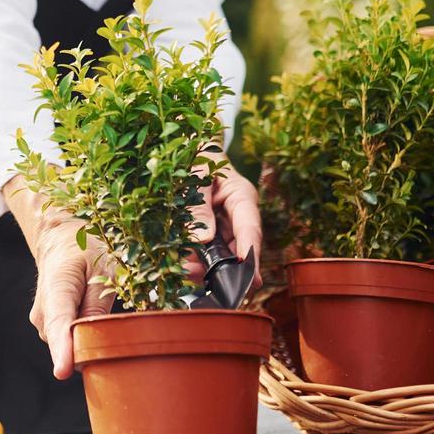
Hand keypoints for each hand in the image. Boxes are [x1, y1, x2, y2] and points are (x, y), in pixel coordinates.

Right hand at [3, 176, 113, 379]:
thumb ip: (97, 304)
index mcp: (57, 288)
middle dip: (88, 350)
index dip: (63, 350)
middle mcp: (43, 311)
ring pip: (68, 345)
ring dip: (86, 341)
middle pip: (65, 343)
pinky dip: (82, 337)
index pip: (58, 325)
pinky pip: (67, 341)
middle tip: (116, 336)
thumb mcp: (101, 269)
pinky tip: (91, 319)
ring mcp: (42, 322)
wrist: (59, 240)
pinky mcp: (47, 327)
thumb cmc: (85, 251)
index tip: (63, 371)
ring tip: (100, 312)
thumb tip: (96, 339)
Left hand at [182, 148, 262, 289]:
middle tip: (209, 284)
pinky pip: (205, 250)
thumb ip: (199, 205)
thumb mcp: (196, 175)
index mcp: (242, 197)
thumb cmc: (196, 156)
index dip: (250, 255)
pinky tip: (182, 267)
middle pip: (237, 248)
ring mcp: (224, 225)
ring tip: (187, 274)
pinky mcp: (209, 231)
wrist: (187, 148)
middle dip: (225, 269)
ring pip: (221, 253)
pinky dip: (194, 260)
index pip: (250, 229)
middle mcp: (237, 216)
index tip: (250, 277)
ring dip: (206, 267)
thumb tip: (203, 240)